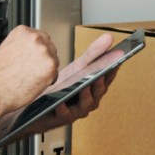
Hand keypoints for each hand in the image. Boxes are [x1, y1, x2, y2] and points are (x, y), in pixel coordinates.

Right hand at [0, 26, 58, 115]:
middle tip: (32, 68)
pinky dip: (49, 79)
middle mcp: (35, 39)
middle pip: (49, 47)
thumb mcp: (4, 49)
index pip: (40, 37)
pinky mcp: (51, 66)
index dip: (37, 49)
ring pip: (53, 60)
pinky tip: (35, 82)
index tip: (34, 55)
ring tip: (30, 77)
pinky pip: (55, 73)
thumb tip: (29, 49)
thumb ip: (21, 45)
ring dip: (46, 68)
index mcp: (23, 32)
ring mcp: (44, 52)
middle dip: (43, 58)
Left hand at [0, 33, 116, 141]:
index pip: (109, 76)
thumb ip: (94, 53)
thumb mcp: (78, 67)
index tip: (118, 60)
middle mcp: (91, 99)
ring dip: (86, 95)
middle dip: (100, 83)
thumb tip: (109, 37)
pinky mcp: (63, 118)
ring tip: (83, 86)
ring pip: (87, 103)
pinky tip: (60, 102)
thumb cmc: (61, 86)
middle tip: (100, 74)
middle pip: (100, 91)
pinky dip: (64, 108)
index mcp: (96, 86)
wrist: (36, 104)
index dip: (113, 68)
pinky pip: (65, 114)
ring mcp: (78, 109)